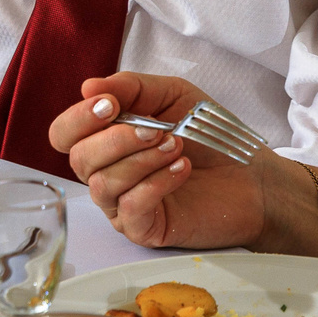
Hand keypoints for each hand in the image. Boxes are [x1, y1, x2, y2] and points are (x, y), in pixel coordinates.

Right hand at [51, 72, 273, 251]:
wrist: (252, 176)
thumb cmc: (209, 136)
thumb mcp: (170, 96)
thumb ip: (130, 87)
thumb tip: (87, 87)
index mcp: (106, 139)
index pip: (65, 133)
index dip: (79, 118)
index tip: (110, 105)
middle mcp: (107, 172)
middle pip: (79, 159)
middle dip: (117, 139)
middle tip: (157, 129)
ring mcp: (121, 204)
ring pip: (101, 184)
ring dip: (141, 160)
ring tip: (176, 147)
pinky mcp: (143, 229)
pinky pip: (129, 209)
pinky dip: (155, 184)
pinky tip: (181, 170)